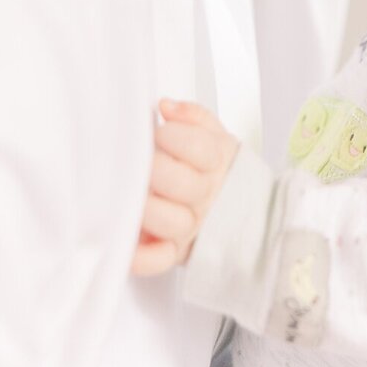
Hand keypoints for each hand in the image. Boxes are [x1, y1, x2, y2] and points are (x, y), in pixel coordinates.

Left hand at [132, 99, 238, 275]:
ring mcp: (190, 227)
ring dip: (147, 207)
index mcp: (216, 163)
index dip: (175, 137)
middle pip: (183, 184)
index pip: (200, 148)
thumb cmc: (214, 169)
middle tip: (139, 158)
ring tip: (130, 192)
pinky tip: (128, 241)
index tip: (159, 130)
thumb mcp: (213, 135)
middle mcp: (204, 197)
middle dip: (156, 168)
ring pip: (170, 221)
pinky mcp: (174, 253)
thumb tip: (167, 106)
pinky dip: (142, 257)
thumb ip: (193, 116)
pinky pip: (159, 261)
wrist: (238, 209)